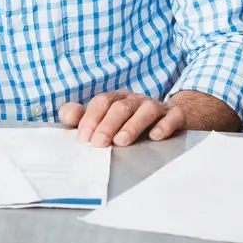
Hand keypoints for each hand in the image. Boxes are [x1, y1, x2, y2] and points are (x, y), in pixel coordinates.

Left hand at [58, 91, 184, 147]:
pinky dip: (164, 125)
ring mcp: (156, 106)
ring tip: (122, 141)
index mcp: (117, 99)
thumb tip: (67, 116)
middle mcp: (136, 100)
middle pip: (120, 106)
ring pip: (145, 109)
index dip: (91, 118)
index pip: (102, 102)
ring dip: (133, 125)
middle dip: (108, 124)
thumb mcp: (106, 120)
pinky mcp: (175, 115)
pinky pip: (172, 116)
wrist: (170, 118)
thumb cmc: (131, 123)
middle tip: (98, 143)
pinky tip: (155, 136)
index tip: (83, 138)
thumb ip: (84, 118)